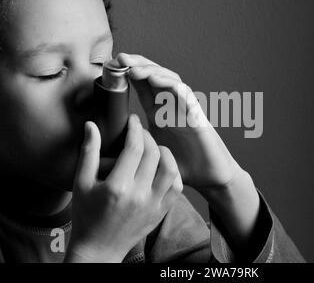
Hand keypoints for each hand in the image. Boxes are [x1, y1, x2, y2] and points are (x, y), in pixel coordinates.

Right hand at [66, 114, 182, 262]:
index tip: (132, 120)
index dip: (135, 129)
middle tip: (139, 133)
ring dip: (164, 153)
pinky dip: (173, 173)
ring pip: (171, 169)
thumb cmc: (86, 215)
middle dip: (148, 137)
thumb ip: (89, 152)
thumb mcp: (81, 183)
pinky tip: (162, 167)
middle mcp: (139, 195)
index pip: (135, 148)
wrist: (99, 248)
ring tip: (153, 148)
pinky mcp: (161, 212)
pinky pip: (176, 187)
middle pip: (154, 154)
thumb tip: (92, 126)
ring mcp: (154, 205)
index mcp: (118, 187)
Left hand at [113, 53, 243, 193]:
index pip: (143, 85)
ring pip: (169, 80)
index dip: (128, 71)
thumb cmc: (180, 164)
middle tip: (120, 58)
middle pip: (155, 76)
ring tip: (134, 68)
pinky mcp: (196, 115)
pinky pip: (185, 94)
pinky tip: (156, 80)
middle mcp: (171, 106)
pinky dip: (171, 85)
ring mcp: (184, 108)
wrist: (207, 176)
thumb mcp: (149, 151)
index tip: (110, 65)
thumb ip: (132, 142)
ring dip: (152, 71)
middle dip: (138, 64)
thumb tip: (105, 144)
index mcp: (158, 111)